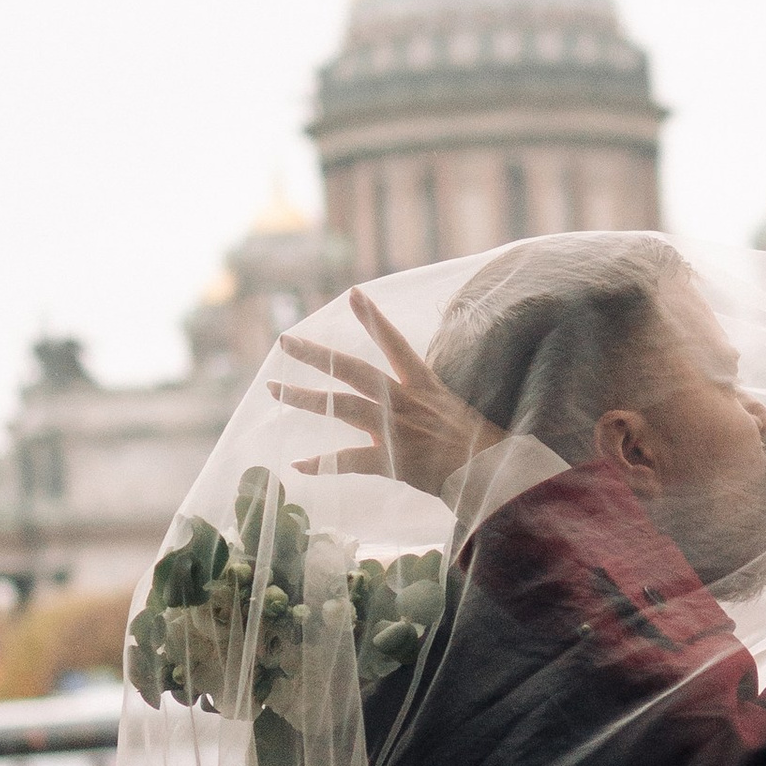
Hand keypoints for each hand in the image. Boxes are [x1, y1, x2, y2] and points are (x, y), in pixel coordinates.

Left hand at [271, 291, 495, 497]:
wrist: (491, 473)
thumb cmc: (474, 444)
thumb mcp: (447, 408)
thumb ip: (417, 401)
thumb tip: (394, 402)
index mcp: (422, 385)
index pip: (394, 343)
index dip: (373, 318)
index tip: (353, 293)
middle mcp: (405, 401)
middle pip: (353, 370)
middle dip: (317, 355)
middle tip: (286, 341)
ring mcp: (397, 429)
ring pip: (342, 407)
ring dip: (306, 397)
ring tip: (275, 389)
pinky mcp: (392, 460)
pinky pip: (350, 460)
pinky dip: (323, 463)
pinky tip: (299, 464)